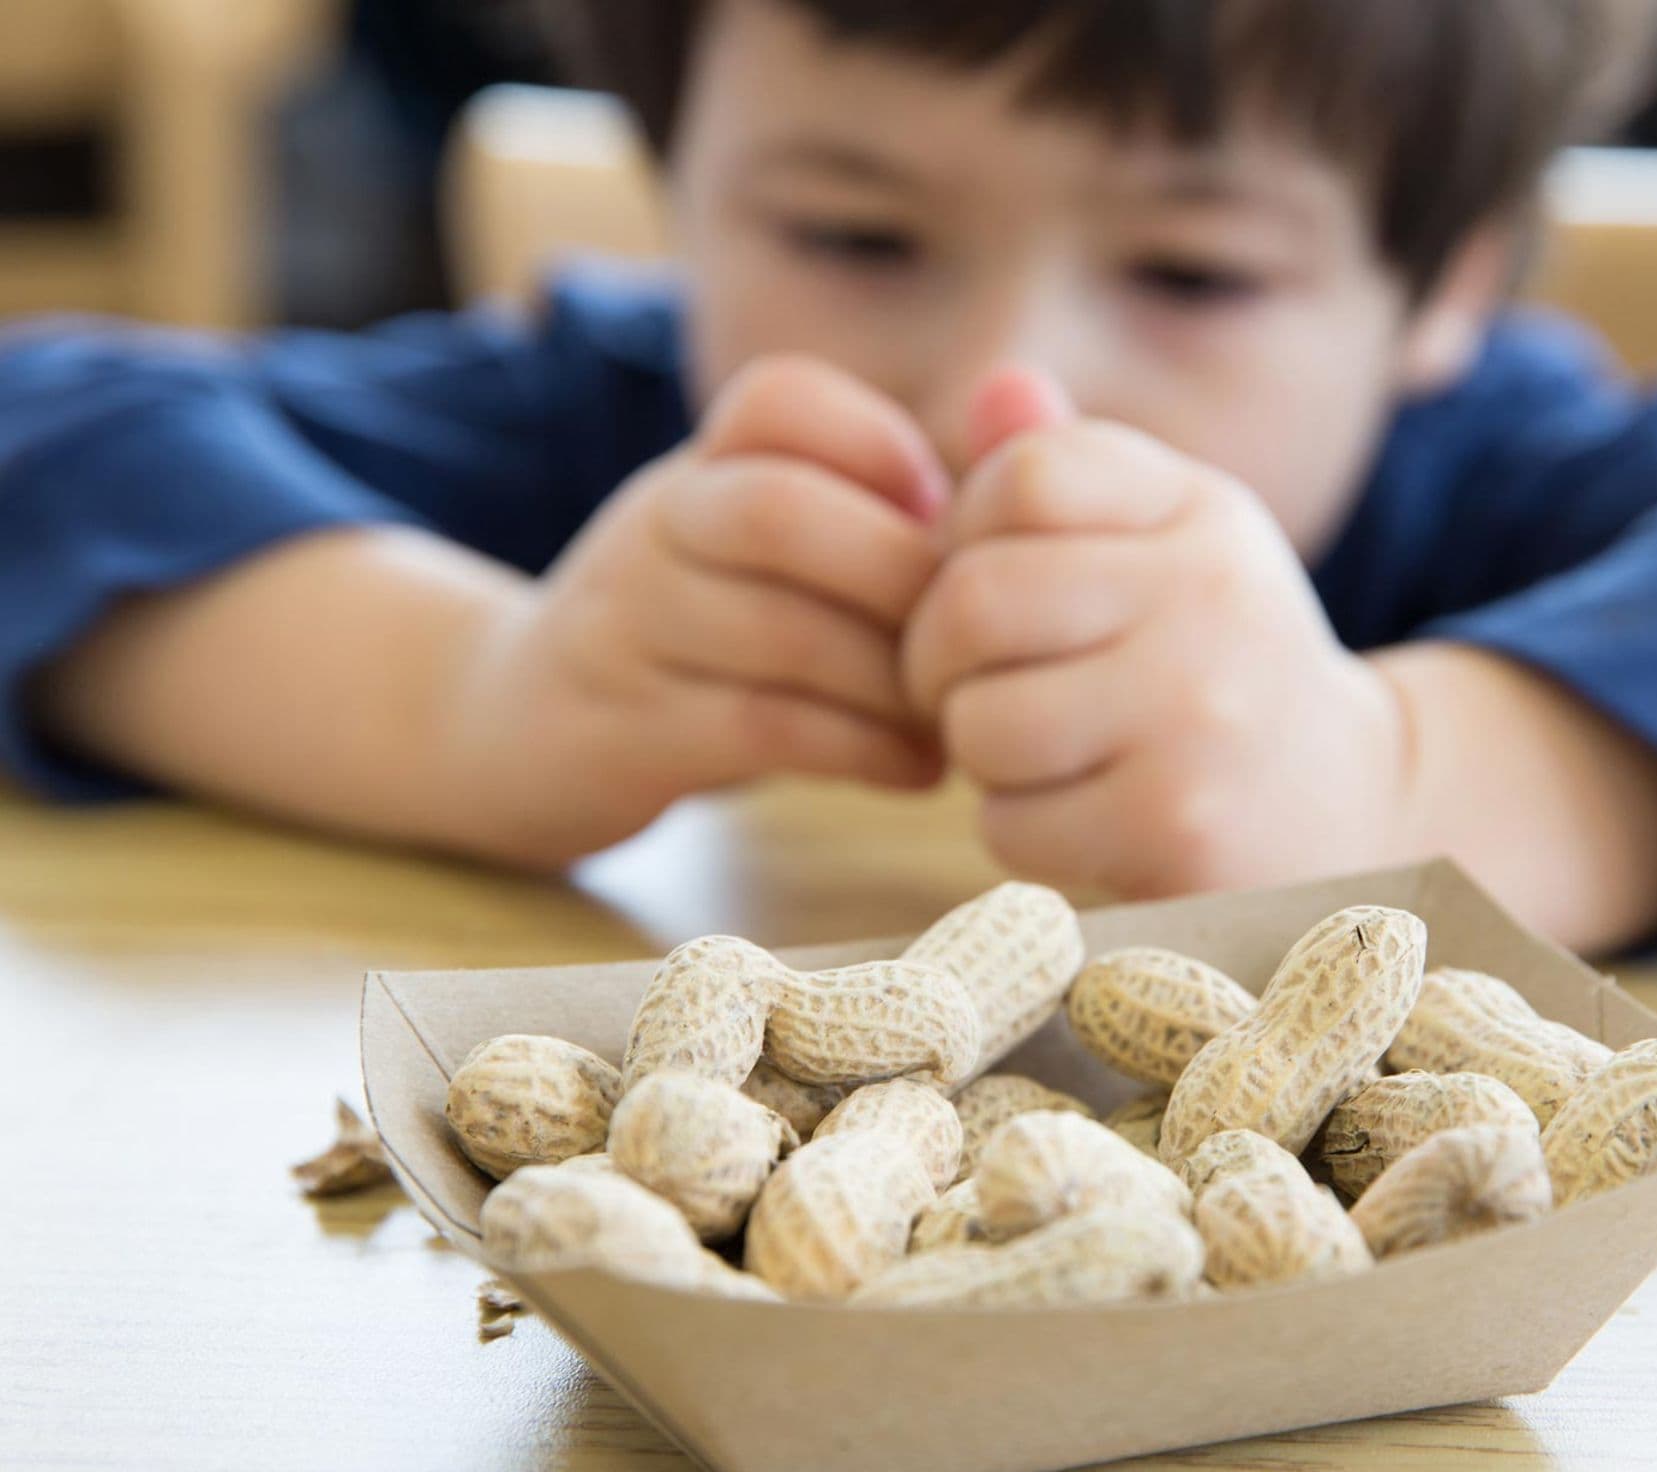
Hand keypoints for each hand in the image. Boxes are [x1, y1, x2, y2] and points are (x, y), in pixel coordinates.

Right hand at [444, 355, 950, 865]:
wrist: (514, 727)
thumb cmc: (693, 635)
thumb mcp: (749, 545)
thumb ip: (864, 508)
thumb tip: (1023, 474)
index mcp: (698, 467)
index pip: (778, 399)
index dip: (880, 446)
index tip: (942, 517)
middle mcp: (655, 529)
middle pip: (777, 511)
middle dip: (901, 575)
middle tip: (976, 636)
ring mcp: (629, 630)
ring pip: (778, 633)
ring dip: (895, 681)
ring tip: (958, 715)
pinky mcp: (625, 731)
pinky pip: (760, 727)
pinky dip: (860, 749)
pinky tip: (916, 769)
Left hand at [902, 372, 1415, 895]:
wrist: (1350, 807)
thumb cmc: (1216, 668)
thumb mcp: (1172, 547)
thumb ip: (1075, 474)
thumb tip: (995, 388)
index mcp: (1201, 511)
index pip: (1023, 475)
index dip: (965, 536)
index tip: (995, 586)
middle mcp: (1210, 596)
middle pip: (974, 599)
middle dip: (937, 658)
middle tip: (968, 687)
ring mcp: (1198, 713)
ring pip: (979, 720)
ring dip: (979, 753)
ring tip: (1038, 753)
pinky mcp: (1176, 824)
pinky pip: (1009, 822)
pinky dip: (1020, 832)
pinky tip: (1081, 818)